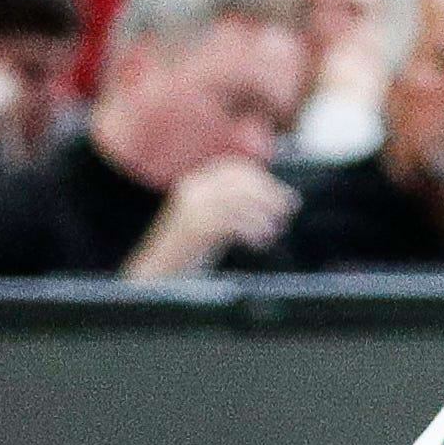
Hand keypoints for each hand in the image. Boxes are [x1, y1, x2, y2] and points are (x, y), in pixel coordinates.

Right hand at [123, 157, 296, 279]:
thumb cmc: (189, 251)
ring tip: (273, 231)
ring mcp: (192, 208)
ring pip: (238, 200)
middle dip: (268, 194)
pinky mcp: (195, 228)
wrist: (155, 276)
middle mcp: (192, 190)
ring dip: (263, 215)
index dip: (263, 180)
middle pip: (239, 181)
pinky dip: (252, 231)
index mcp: (195, 183)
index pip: (234, 168)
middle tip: (287, 210)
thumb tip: (277, 196)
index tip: (284, 194)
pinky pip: (232, 222)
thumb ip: (235, 205)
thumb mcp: (212, 219)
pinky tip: (260, 243)